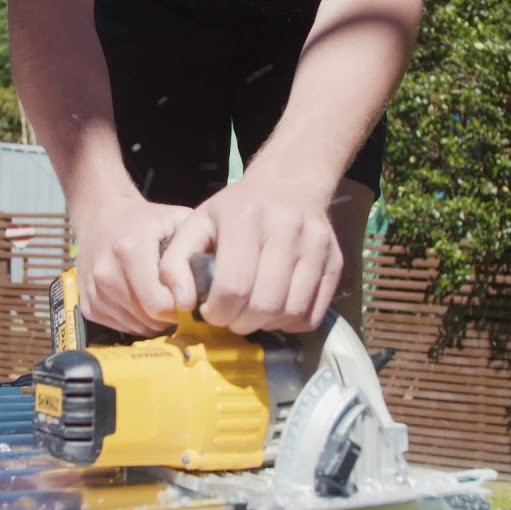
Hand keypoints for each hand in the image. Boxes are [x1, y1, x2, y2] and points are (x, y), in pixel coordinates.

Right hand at [72, 194, 192, 335]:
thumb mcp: (177, 220)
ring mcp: (94, 291)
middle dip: (169, 315)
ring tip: (160, 298)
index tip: (190, 297)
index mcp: (129, 250)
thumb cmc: (146, 220)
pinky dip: (136, 321)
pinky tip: (141, 301)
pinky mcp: (87, 304)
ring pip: (136, 326)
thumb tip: (214, 286)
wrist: (101, 217)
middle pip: (149, 318)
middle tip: (178, 300)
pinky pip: (121, 327)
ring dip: (153, 320)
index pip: (161, 304)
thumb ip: (197, 249)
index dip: (182, 306)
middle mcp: (107, 273)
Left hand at [158, 174, 341, 333]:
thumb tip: (182, 304)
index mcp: (245, 218)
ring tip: (252, 314)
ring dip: (266, 325)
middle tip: (231, 317)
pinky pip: (313, 314)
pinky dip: (290, 323)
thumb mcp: (196, 224)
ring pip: (291, 312)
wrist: (289, 184)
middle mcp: (286, 229)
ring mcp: (317, 246)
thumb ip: (175, 263)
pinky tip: (275, 310)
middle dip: (241, 323)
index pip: (234, 286)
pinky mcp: (336, 262)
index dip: (218, 311)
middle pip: (265, 304)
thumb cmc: (235, 210)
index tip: (211, 310)